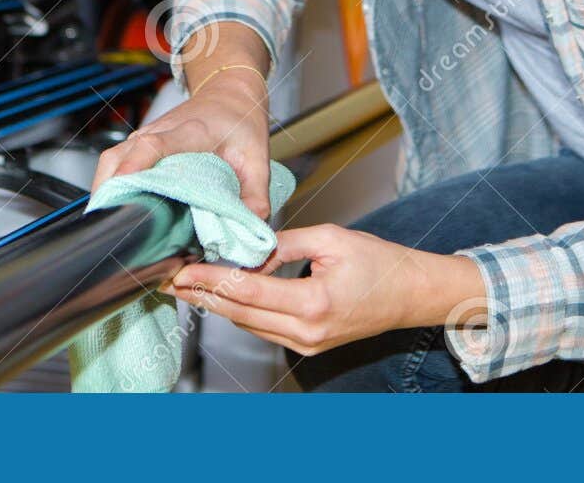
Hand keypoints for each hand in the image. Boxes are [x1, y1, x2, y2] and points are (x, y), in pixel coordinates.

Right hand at [90, 79, 271, 218]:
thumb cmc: (241, 121)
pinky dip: (111, 187)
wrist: (229, 94)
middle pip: (119, 157)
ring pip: (111, 161)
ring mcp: (144, 136)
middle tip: (114, 230)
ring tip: (114, 228)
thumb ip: (256, 193)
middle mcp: (160, 131)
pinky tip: (120, 212)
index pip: (155, 145)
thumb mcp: (257, 158)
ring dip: (107, 192)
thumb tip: (251, 225)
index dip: (135, 166)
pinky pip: (114, 165)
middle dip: (110, 191)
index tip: (124, 186)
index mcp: (191, 132)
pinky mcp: (138, 144)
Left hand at [163, 223, 487, 356]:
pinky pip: (264, 328)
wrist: (412, 294)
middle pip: (240, 314)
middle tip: (171, 278)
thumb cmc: (382, 263)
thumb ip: (284, 242)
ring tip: (190, 283)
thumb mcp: (330, 238)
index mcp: (314, 302)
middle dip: (203, 295)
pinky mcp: (308, 345)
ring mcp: (307, 343)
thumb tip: (248, 244)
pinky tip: (225, 294)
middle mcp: (307, 331)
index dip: (211, 281)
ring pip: (248, 324)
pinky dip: (241, 310)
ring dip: (218, 304)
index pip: (248, 292)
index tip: (183, 270)